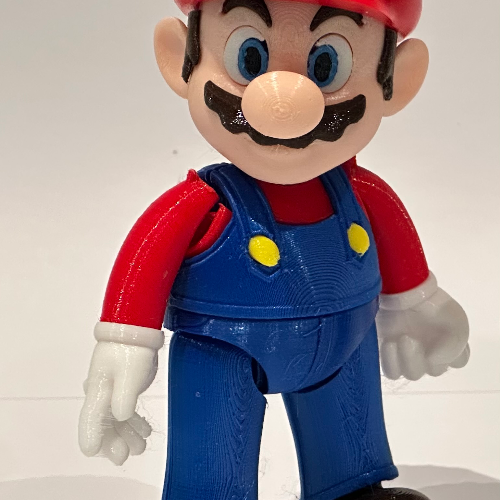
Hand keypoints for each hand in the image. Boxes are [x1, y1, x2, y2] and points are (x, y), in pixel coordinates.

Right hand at [79, 341, 157, 464]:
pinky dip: (134, 423)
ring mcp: (111, 392)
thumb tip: (121, 416)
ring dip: (126, 435)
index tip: (94, 452)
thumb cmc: (131, 350)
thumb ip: (124, 397)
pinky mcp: (122, 388)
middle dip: (113, 442)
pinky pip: (125, 412)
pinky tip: (145, 430)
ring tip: (141, 446)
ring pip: (115, 421)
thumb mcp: (130, 373)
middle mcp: (101, 394)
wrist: (135, 331)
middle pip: (103, 425)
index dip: (91, 437)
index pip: (90, 418)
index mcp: (98, 390)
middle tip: (125, 455)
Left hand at [376, 274, 469, 380]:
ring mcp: (410, 356)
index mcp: (451, 345)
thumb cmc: (431, 304)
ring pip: (413, 374)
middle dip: (427, 353)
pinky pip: (392, 373)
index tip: (442, 335)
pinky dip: (391, 361)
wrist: (402, 291)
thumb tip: (433, 361)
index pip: (458, 361)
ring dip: (408, 358)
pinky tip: (390, 343)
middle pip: (434, 370)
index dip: (452, 352)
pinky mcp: (390, 355)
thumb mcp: (455, 319)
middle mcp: (431, 353)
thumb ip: (454, 346)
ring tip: (403, 337)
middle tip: (413, 336)